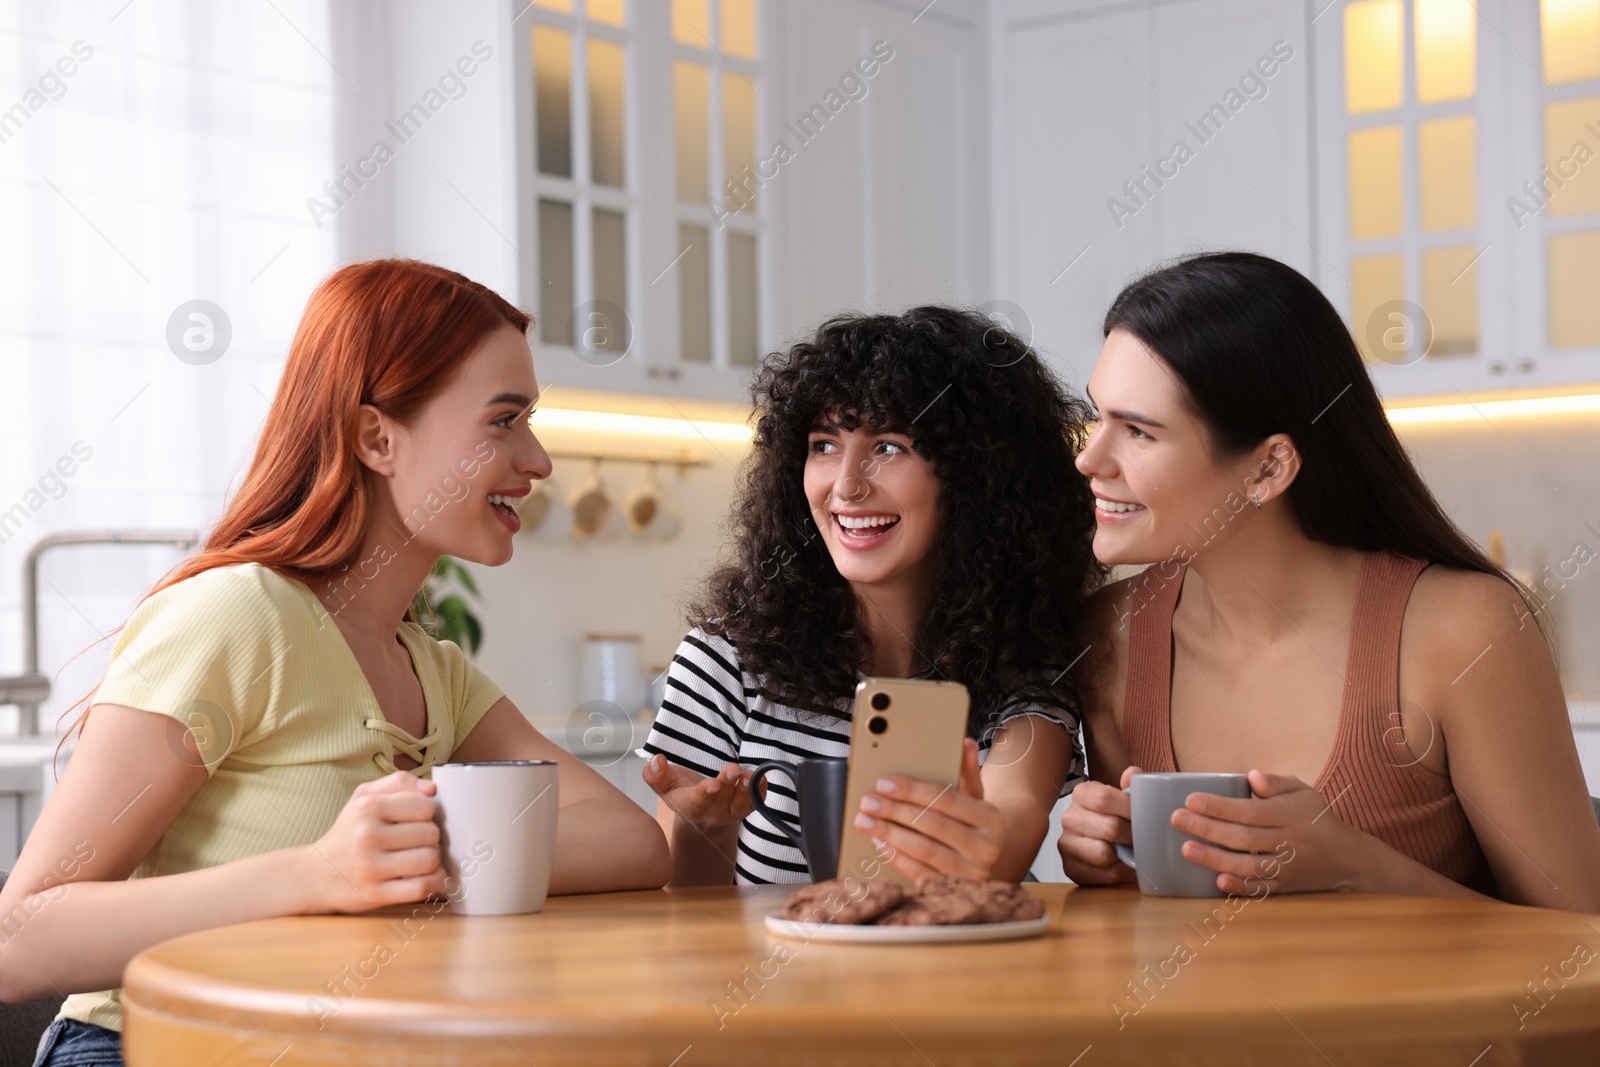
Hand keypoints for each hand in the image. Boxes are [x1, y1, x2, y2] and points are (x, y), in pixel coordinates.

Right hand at [302, 771, 445, 913]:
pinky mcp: (376, 894)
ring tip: (420, 858)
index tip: (415, 820)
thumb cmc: (348, 833)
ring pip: (429, 860)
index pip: (425, 806)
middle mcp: (367, 836)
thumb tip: (432, 788)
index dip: (427, 813)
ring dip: (432, 861)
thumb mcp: (364, 797)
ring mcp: (371, 867)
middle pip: (430, 834)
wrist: (316, 875)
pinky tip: (424, 876)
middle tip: (417, 842)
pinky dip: (432, 882)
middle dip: (430, 838)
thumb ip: (399, 783)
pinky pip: (421, 888)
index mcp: (368, 807)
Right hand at [643, 755, 754, 828]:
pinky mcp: (745, 808)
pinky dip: (761, 792)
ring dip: (747, 789)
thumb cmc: (681, 793)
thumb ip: (655, 775)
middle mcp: (712, 812)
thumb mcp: (664, 784)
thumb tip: (657, 760)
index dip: (705, 793)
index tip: (712, 783)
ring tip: (750, 775)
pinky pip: (755, 803)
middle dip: (728, 784)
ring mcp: (731, 812)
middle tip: (733, 768)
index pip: (697, 801)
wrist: (701, 812)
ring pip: (741, 804)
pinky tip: (763, 778)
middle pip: (721, 800)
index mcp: (690, 806)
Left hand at [852, 738, 1006, 880]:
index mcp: (990, 819)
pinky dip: (895, 856)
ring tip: (866, 820)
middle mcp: (985, 848)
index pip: (945, 798)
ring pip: (922, 849)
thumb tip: (965, 742)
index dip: (912, 789)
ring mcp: (970, 873)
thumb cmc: (975, 822)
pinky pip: (918, 872)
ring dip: (888, 833)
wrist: (993, 859)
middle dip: (894, 811)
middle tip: (868, 801)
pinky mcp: (953, 891)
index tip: (884, 783)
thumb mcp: (976, 796)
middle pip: (930, 824)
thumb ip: (967, 770)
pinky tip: (880, 842)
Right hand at [1057, 765, 1138, 884]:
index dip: (1129, 809)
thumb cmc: (1118, 818)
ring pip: (1103, 853)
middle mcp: (1069, 818)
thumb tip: (1132, 773)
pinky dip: (1118, 873)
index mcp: (1082, 793)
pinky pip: (1102, 875)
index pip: (1104, 798)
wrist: (1107, 844)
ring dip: (1124, 855)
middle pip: (1109, 828)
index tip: (1144, 815)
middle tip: (1143, 837)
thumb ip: (1132, 785)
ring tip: (1131, 851)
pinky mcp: (1070, 868)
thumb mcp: (1125, 799)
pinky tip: (1121, 864)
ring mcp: (1066, 844)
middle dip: (1133, 835)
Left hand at [1174, 770, 1365, 894]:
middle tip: (1176, 819)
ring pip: (1249, 866)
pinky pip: (1262, 890)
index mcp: (1288, 815)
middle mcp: (1287, 842)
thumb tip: (1252, 776)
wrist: (1349, 860)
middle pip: (1243, 838)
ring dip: (1216, 859)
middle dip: (1207, 829)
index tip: (1191, 799)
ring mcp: (1287, 868)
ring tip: (1186, 850)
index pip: (1249, 810)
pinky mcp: (1285, 887)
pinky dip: (1241, 887)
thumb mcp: (1303, 792)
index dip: (1219, 806)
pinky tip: (1218, 881)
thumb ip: (1276, 783)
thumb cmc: (1317, 819)